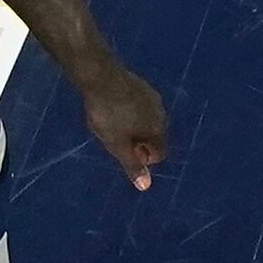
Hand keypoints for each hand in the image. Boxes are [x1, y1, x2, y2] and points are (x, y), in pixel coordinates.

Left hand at [77, 57, 167, 186]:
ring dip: (134, 127)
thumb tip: (146, 186)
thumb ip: (132, 165)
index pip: (160, 154)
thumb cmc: (108, 115)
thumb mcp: (117, 145)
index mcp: (159, 129)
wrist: (100, 76)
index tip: (122, 150)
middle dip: (138, 142)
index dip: (141, 157)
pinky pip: (141, 107)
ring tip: (112, 123)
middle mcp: (162, 113)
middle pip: (154, 137)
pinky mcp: (142, 85)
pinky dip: (131, 112)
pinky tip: (114, 108)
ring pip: (147, 121)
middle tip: (115, 138)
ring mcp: (153, 97)